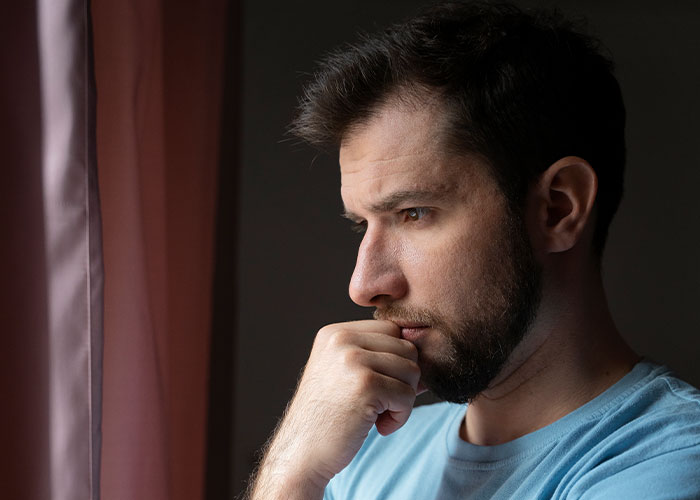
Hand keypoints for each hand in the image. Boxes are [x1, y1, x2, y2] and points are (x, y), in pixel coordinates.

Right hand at [248, 320, 419, 499]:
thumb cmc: (328, 419)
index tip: (378, 388)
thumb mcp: (344, 375)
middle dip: (403, 380)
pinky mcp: (366, 385)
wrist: (301, 455)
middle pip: (406, 348)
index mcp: (335, 333)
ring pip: (412, 370)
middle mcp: (341, 339)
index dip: (395, 361)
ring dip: (403, 399)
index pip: (391, 330)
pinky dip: (401, 416)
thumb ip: (377, 358)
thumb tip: (428, 357)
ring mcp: (353, 360)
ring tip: (379, 415)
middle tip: (382, 405)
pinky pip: (407, 395)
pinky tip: (379, 427)